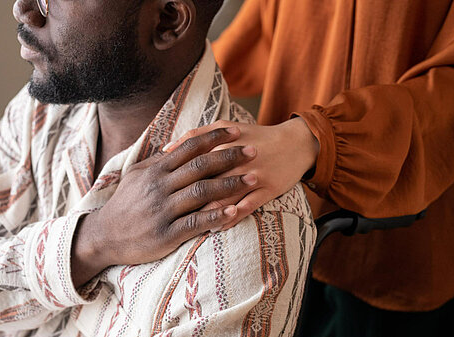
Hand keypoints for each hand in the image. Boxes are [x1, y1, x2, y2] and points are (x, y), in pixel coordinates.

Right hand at [71, 127, 258, 285]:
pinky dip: (216, 216)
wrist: (104, 236)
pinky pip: (196, 223)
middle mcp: (160, 186)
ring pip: (202, 192)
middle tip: (254, 151)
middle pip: (201, 166)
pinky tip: (234, 212)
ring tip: (253, 179)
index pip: (190, 147)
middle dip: (230, 157)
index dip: (215, 138)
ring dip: (231, 184)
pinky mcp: (166, 234)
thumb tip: (177, 145)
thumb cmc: (125, 204)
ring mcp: (163, 210)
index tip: (237, 132)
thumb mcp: (136, 176)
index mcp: (155, 170)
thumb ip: (158, 162)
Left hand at [165, 118, 319, 229]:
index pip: (192, 160)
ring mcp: (254, 175)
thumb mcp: (226, 128)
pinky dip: (231, 218)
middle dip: (186, 196)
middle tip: (166, 212)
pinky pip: (247, 207)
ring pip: (225, 196)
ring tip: (187, 224)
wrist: (296, 144)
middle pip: (206, 180)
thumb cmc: (254, 136)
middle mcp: (237, 159)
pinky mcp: (268, 190)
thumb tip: (165, 149)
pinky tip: (216, 228)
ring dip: (206, 211)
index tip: (157, 189)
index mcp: (223, 143)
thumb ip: (195, 136)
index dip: (173, 175)